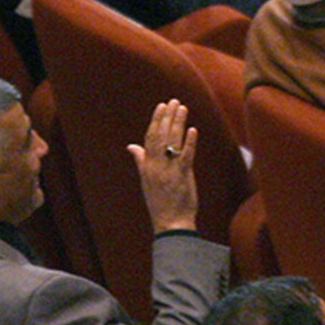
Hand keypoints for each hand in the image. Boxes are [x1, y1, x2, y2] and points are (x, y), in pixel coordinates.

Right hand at [129, 100, 199, 234]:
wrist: (170, 222)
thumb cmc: (160, 203)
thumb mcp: (146, 181)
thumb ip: (140, 160)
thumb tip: (131, 146)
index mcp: (147, 165)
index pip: (150, 137)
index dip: (156, 120)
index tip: (161, 106)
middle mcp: (156, 165)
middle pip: (161, 135)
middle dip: (167, 117)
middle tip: (174, 101)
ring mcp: (169, 170)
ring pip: (173, 142)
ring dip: (178, 123)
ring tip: (183, 108)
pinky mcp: (182, 177)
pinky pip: (186, 156)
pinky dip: (189, 143)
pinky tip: (193, 130)